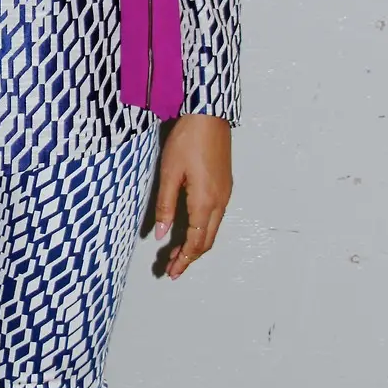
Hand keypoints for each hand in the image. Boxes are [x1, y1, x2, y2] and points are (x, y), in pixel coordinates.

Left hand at [154, 114, 231, 279]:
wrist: (208, 115)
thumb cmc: (187, 140)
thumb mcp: (169, 173)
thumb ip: (166, 206)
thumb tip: (162, 234)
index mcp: (205, 201)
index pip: (196, 242)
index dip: (184, 260)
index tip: (171, 272)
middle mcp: (220, 201)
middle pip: (207, 240)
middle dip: (190, 257)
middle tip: (172, 269)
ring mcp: (225, 193)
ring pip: (213, 229)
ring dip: (197, 245)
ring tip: (179, 254)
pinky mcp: (225, 185)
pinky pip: (216, 217)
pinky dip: (203, 230)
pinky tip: (191, 230)